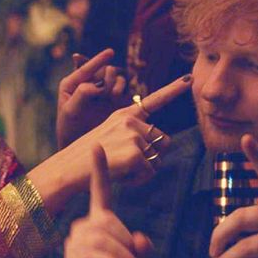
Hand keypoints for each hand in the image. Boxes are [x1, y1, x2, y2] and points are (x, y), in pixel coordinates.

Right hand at [29, 74, 190, 213]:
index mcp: (125, 114)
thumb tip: (159, 144)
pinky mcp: (136, 154)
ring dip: (145, 171)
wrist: (69, 168)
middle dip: (153, 156)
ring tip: (122, 170)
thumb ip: (133, 134)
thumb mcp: (109, 136)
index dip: (174, 89)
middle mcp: (131, 121)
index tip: (189, 77)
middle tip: (130, 165)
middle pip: (163, 141)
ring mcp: (134, 136)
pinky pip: (149, 173)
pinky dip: (138, 180)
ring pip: (157, 159)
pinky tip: (121, 177)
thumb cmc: (88, 156)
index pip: (154, 99)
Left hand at [57, 49, 129, 148]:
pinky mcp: (114, 102)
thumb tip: (98, 86)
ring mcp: (102, 93)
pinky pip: (123, 90)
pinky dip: (122, 91)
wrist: (79, 147)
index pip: (86, 67)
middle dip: (108, 77)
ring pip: (116, 78)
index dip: (98, 59)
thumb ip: (81, 93)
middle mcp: (88, 84)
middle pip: (104, 70)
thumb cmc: (69, 129)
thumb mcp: (70, 111)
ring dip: (116, 84)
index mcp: (72, 83)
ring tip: (113, 96)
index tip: (110, 52)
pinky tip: (118, 98)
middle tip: (107, 91)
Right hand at [59, 145, 152, 257]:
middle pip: (108, 222)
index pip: (99, 191)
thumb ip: (142, 250)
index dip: (99, 169)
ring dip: (124, 256)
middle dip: (127, 242)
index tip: (97, 145)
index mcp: (98, 221)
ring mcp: (74, 246)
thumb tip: (142, 240)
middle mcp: (83, 228)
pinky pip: (95, 257)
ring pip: (102, 239)